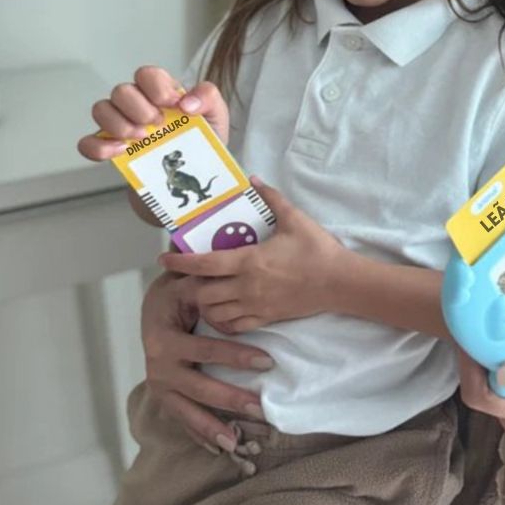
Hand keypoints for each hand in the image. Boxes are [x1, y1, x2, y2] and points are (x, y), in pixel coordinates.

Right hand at [77, 65, 229, 160]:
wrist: (195, 184)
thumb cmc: (204, 145)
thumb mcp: (217, 118)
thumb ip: (209, 98)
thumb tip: (186, 102)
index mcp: (162, 93)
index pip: (147, 74)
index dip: (156, 87)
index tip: (173, 106)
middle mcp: (138, 105)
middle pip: (121, 90)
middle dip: (139, 109)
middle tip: (158, 127)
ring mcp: (122, 127)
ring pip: (101, 110)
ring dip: (119, 125)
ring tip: (142, 141)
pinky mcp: (111, 152)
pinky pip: (88, 143)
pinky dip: (99, 147)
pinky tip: (121, 153)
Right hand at [141, 271, 273, 452]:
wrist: (154, 309)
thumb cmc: (177, 293)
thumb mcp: (185, 284)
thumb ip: (204, 281)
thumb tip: (224, 273)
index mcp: (164, 337)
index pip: (204, 349)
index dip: (235, 356)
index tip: (268, 362)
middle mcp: (158, 366)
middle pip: (198, 387)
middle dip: (230, 399)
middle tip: (261, 407)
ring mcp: (160, 385)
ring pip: (187, 410)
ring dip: (212, 426)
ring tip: (236, 442)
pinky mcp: (164, 396)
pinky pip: (182, 418)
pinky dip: (199, 434)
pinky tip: (220, 447)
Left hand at [157, 177, 348, 333]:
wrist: (340, 282)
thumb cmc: (317, 249)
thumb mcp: (295, 219)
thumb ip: (271, 198)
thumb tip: (253, 179)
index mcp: (250, 261)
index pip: (205, 264)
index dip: (181, 262)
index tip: (164, 258)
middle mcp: (247, 286)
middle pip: (202, 293)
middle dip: (191, 285)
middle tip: (191, 275)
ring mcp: (255, 305)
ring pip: (214, 312)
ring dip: (205, 303)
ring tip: (205, 291)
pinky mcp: (266, 318)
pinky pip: (233, 324)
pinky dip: (222, 319)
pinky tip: (223, 309)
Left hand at [457, 325, 504, 434]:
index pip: (486, 398)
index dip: (472, 367)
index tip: (472, 333)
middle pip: (479, 392)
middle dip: (473, 359)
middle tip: (476, 322)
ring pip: (482, 384)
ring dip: (480, 356)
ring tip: (484, 324)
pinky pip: (492, 377)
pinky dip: (489, 356)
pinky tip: (494, 334)